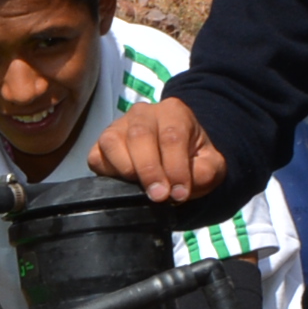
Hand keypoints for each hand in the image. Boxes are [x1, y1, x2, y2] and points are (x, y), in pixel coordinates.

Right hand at [89, 97, 226, 206]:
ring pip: (113, 142)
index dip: (175, 167)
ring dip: (127, 170)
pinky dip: (108, 173)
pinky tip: (125, 184)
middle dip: (150, 170)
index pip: (172, 136)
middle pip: (140, 135)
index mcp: (174, 112)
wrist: (175, 160)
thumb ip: (205, 172)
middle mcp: (143, 113)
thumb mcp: (210, 166)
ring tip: (141, 190)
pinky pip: (97, 157)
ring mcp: (118, 127)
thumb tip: (180, 188)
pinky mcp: (100, 145)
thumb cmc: (191, 160)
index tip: (179, 193)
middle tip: (159, 196)